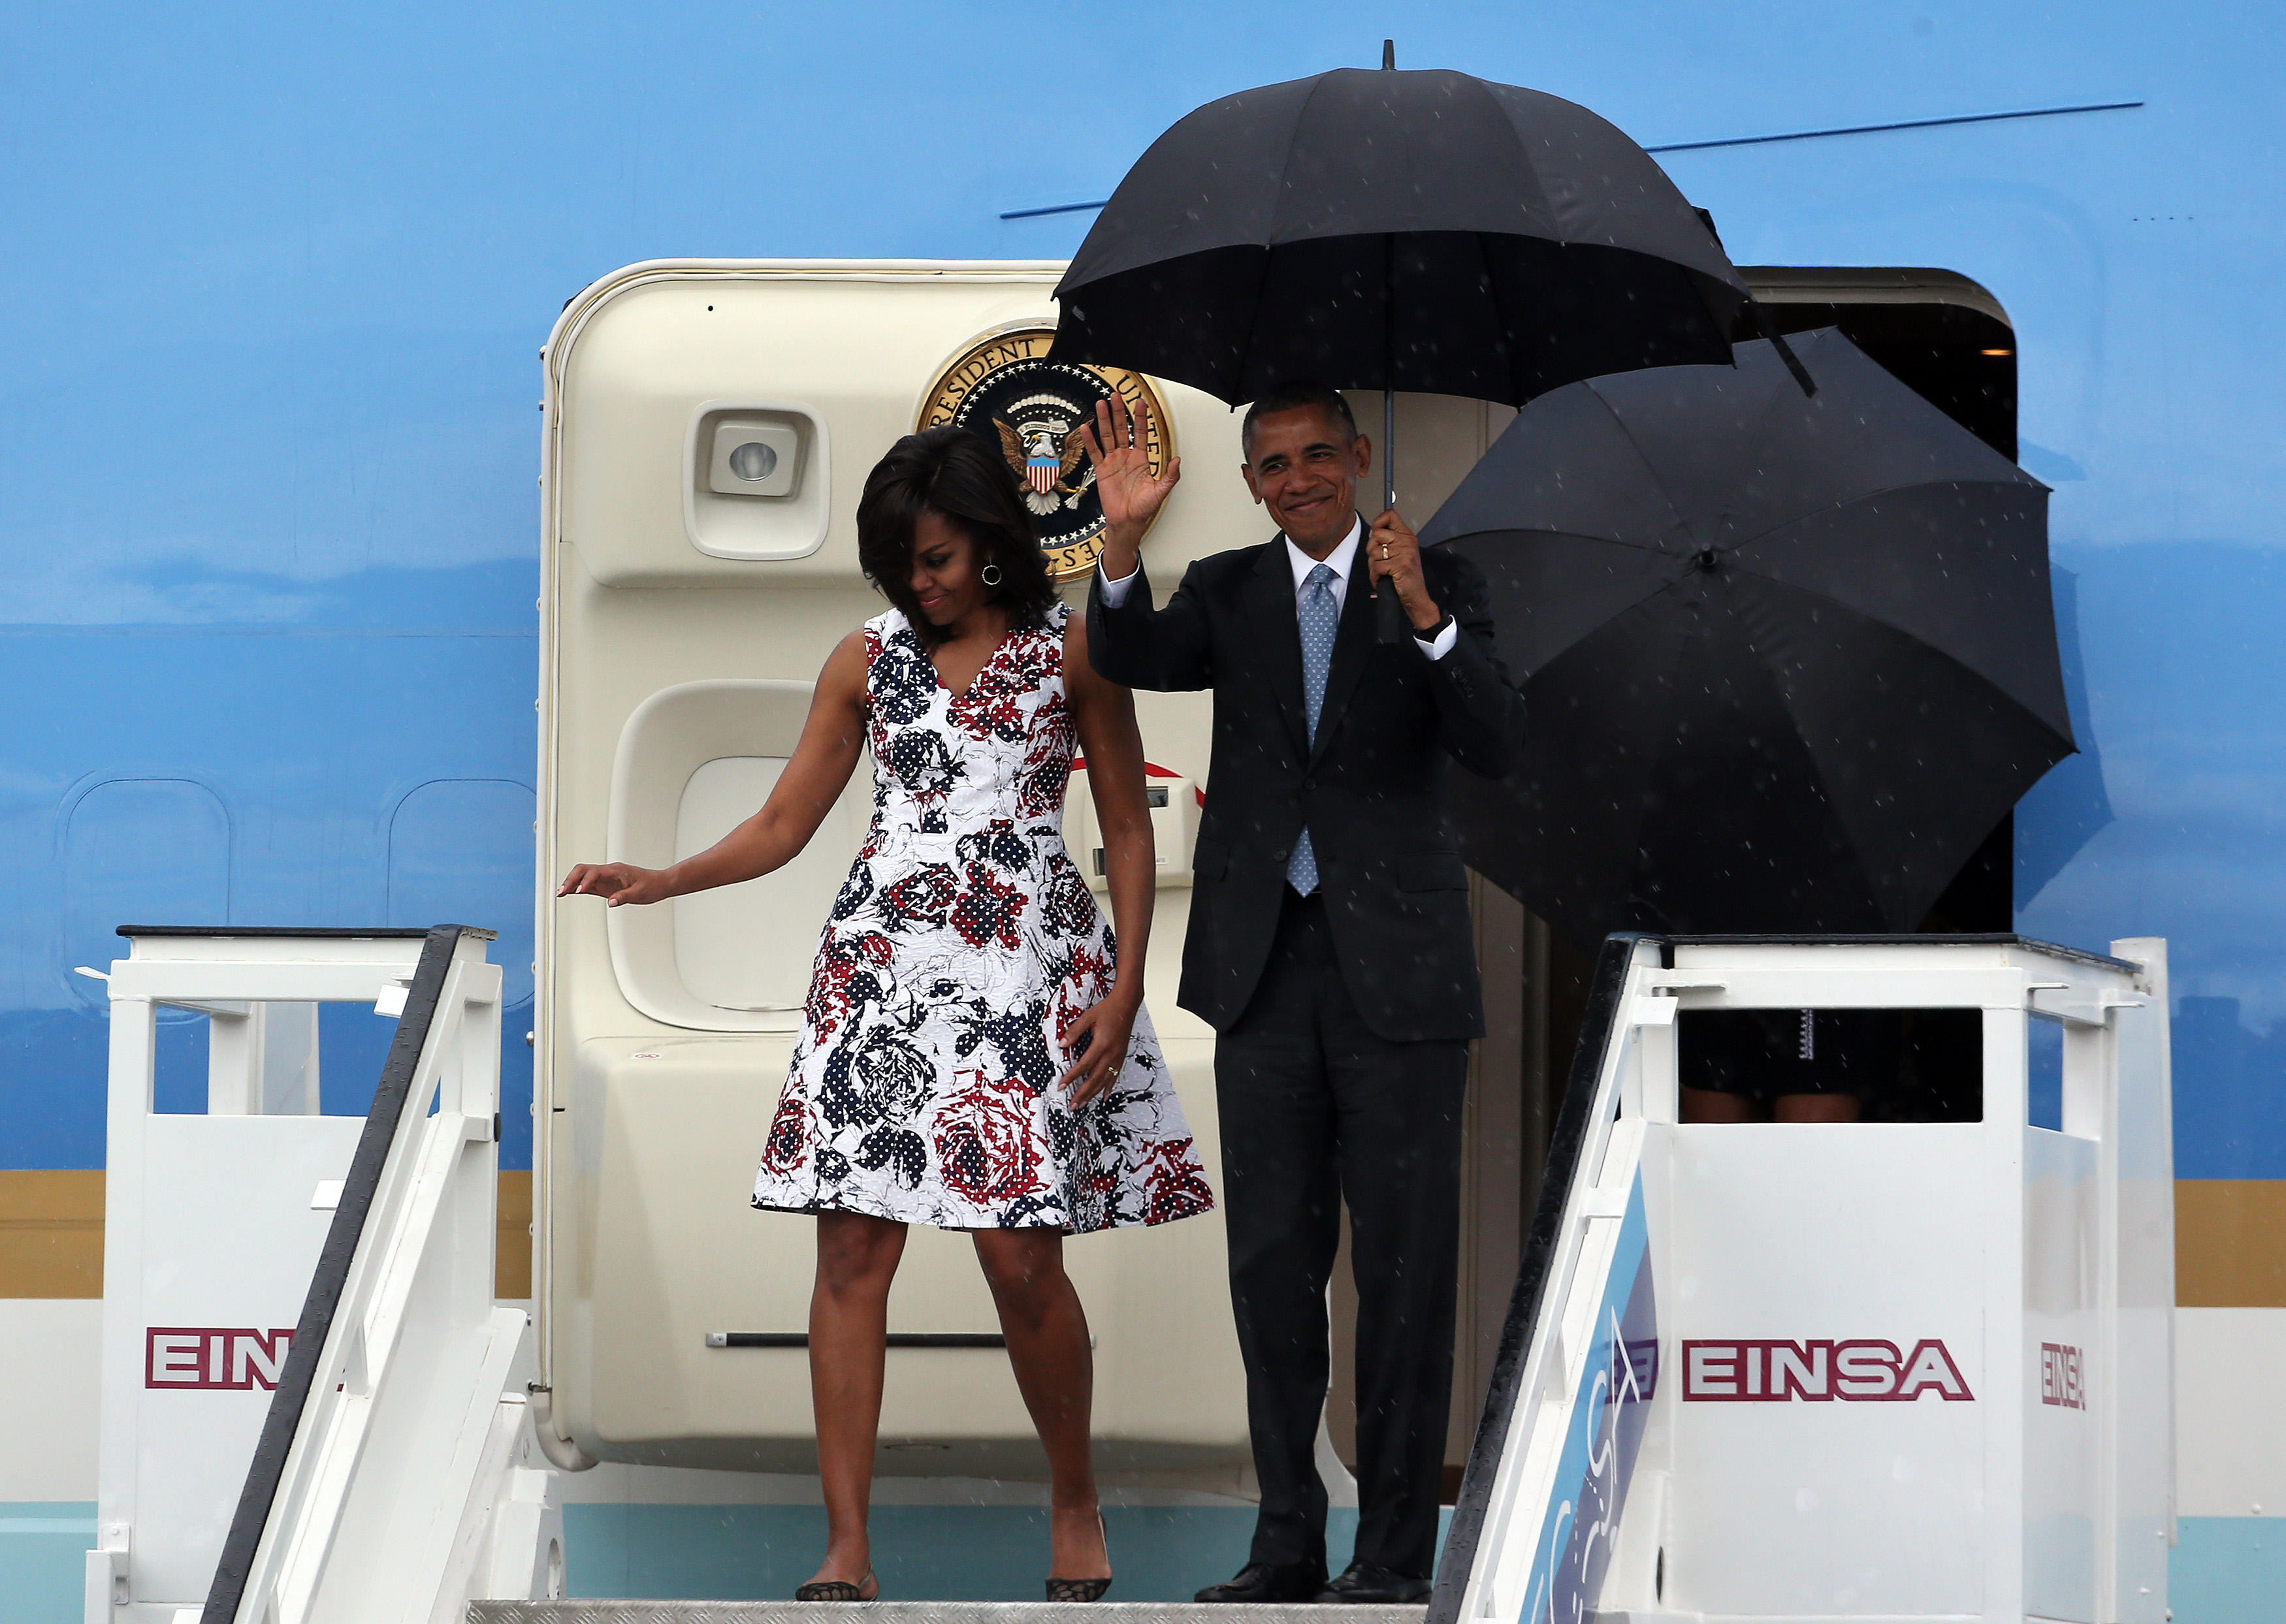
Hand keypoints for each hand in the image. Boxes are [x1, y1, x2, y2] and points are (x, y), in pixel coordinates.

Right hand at [556, 862, 671, 906]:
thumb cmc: (651, 885)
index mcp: (616, 870)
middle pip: (583, 870)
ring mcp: (605, 878)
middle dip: (571, 879)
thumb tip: (611, 902)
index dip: (585, 881)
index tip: (578, 891)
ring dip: (571, 883)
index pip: (595, 872)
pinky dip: (577, 888)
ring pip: (583, 875)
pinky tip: (569, 893)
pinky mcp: (605, 885)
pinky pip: (588, 884)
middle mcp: (608, 872)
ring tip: (560, 893)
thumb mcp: (640, 893)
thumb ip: (624, 896)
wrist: (659, 883)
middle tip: (561, 891)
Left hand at [1056, 991, 1139, 1107]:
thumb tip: (1061, 1044)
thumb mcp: (1088, 1017)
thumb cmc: (1107, 1010)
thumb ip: (1074, 1031)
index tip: (1061, 1086)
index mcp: (1102, 1044)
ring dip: (1093, 1094)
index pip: (1084, 1065)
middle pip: (1095, 1078)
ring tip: (1083, 1104)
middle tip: (1073, 1105)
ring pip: (1105, 1080)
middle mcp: (1111, 1053)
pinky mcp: (1121, 1057)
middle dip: (1083, 1093)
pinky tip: (1104, 1096)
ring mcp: (1118, 1057)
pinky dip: (1108, 1087)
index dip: (1072, 1077)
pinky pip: (1115, 1076)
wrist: (1126, 1005)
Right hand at [1078, 395, 1180, 564]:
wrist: (1128, 521)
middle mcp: (1126, 457)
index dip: (1140, 417)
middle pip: (1121, 429)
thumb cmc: (1143, 508)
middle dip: (1119, 412)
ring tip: (1101, 404)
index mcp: (1140, 459)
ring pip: (1107, 436)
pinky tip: (1086, 429)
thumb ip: (1171, 476)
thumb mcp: (1161, 491)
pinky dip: (1089, 441)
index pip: (1140, 433)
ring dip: (1104, 420)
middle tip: (1116, 396)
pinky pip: (1094, 453)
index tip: (1140, 402)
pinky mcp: (1102, 470)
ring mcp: (1113, 462)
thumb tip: (1177, 460)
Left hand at [1367, 508, 1442, 632]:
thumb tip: (1372, 531)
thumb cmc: (1406, 577)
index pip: (1390, 515)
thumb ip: (1388, 540)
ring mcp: (1405, 553)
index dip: (1378, 522)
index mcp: (1407, 536)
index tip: (1375, 534)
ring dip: (1373, 566)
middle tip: (1380, 561)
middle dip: (1371, 550)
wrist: (1417, 598)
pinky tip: (1382, 579)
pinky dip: (1375, 576)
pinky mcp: (1400, 565)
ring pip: (1373, 552)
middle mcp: (1407, 541)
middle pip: (1376, 534)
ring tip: (1383, 572)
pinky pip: (1376, 566)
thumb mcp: (1401, 553)